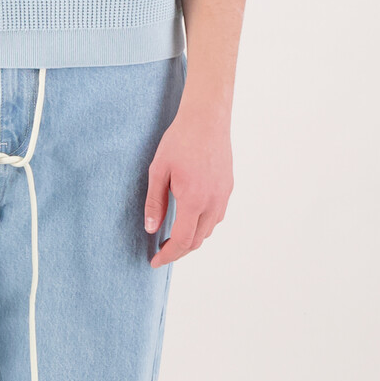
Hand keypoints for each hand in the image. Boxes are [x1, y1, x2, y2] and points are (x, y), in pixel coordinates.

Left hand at [144, 101, 233, 266]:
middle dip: (178, 250)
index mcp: (193, 200)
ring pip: (209, 229)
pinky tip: (190, 217)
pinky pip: (217, 216)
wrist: (207, 119)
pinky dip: (203, 224)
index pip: (182, 240)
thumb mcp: (158, 170)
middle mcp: (213, 202)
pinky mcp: (228, 187)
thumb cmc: (180, 141)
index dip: (168, 255)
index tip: (155, 261)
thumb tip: (151, 229)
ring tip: (174, 236)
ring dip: (192, 238)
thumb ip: (155, 202)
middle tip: (161, 251)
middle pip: (197, 240)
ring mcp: (223, 195)